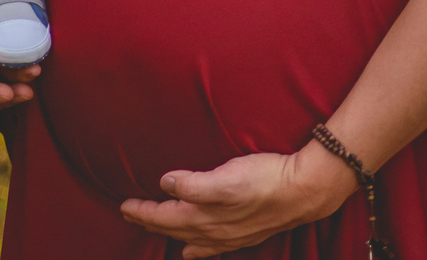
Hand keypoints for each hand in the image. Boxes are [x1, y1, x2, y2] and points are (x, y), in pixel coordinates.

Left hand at [120, 144, 356, 259]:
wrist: (302, 192)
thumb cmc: (263, 179)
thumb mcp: (226, 177)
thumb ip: (193, 184)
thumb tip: (166, 184)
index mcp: (203, 216)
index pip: (163, 217)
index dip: (142, 211)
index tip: (124, 205)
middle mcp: (213, 232)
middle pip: (172, 229)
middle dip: (150, 221)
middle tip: (129, 212)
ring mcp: (228, 236)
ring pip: (189, 239)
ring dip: (170, 232)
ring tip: (156, 229)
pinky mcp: (242, 234)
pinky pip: (209, 247)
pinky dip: (195, 246)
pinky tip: (194, 248)